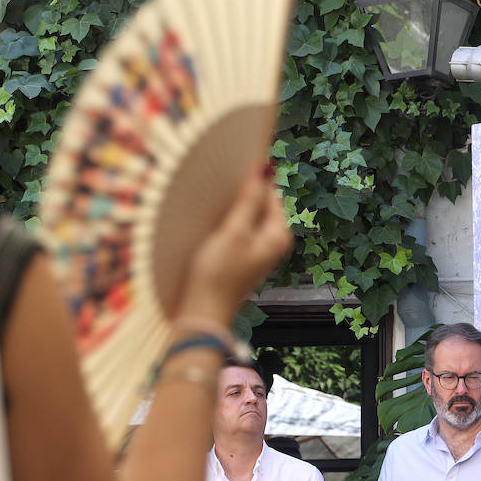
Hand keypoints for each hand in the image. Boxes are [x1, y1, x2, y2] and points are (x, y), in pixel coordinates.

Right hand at [178, 168, 291, 325]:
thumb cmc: (217, 274)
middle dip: (241, 196)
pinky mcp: (243, 258)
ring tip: (213, 215)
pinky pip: (239, 230)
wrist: (203, 312)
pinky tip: (212, 229)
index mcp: (278, 234)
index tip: (230, 171)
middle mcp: (274, 242)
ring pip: (247, 217)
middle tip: (218, 197)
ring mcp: (259, 251)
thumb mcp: (234, 231)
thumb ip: (249, 199)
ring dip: (231, 210)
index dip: (251, 179)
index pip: (271, 192)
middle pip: (260, 204)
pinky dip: (227, 225)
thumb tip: (265, 169)